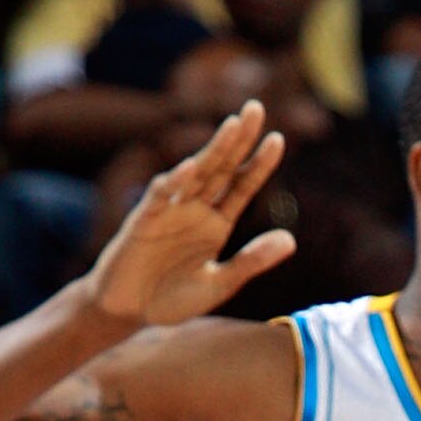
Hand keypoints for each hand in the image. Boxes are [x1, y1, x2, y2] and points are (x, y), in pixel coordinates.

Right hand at [85, 100, 293, 329]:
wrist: (128, 313)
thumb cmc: (171, 298)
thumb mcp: (220, 284)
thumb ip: (252, 261)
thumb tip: (291, 240)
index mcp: (216, 223)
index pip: (242, 186)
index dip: (259, 164)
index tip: (278, 139)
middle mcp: (195, 209)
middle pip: (221, 168)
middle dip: (239, 139)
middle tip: (256, 107)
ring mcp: (170, 211)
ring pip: (195, 174)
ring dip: (213, 150)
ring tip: (233, 126)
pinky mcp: (144, 220)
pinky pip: (160, 196)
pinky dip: (174, 182)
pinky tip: (190, 168)